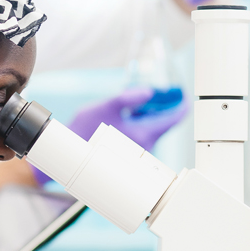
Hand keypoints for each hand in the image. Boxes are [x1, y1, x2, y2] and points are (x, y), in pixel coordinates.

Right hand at [32, 87, 187, 184]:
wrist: (68, 156)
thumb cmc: (83, 132)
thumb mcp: (105, 107)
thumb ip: (127, 97)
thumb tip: (148, 92)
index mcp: (145, 134)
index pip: (174, 118)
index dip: (180, 104)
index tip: (181, 94)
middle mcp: (146, 147)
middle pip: (163, 124)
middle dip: (159, 109)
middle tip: (151, 97)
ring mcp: (138, 154)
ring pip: (151, 132)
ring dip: (146, 119)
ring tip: (133, 109)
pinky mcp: (130, 158)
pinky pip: (142, 140)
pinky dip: (138, 128)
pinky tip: (124, 122)